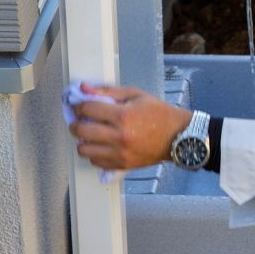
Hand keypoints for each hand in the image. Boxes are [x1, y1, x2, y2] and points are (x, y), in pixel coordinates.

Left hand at [68, 83, 192, 170]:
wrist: (178, 136)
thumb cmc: (160, 114)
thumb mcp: (136, 95)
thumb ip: (109, 91)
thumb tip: (85, 88)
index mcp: (124, 115)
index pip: (88, 108)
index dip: (80, 105)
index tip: (80, 105)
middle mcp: (120, 136)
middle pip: (82, 130)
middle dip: (75, 123)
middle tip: (79, 120)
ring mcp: (120, 153)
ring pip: (84, 150)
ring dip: (83, 140)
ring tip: (91, 134)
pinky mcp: (122, 165)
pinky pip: (95, 162)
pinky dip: (94, 153)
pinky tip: (101, 145)